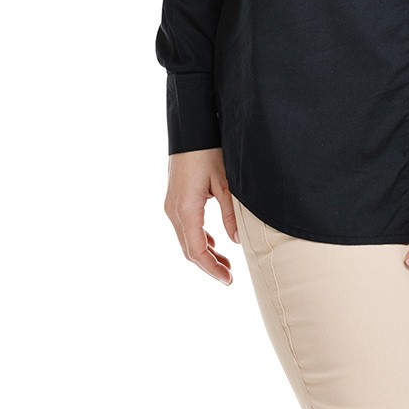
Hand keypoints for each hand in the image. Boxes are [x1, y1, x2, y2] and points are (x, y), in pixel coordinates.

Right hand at [164, 147, 238, 285]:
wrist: (191, 129)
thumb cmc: (210, 152)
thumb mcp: (226, 183)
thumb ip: (231, 214)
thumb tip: (237, 241)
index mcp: (186, 209)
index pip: (196, 251)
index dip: (211, 268)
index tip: (228, 280)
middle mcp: (174, 211)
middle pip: (189, 249)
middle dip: (209, 265)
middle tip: (230, 276)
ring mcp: (171, 205)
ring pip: (186, 239)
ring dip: (205, 253)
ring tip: (226, 263)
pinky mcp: (175, 199)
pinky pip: (185, 227)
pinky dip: (199, 239)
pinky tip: (214, 243)